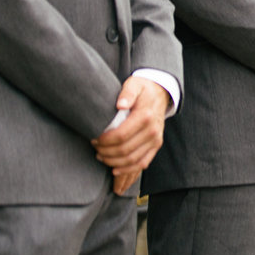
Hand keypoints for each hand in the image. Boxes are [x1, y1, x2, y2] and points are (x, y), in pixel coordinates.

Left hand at [92, 76, 169, 193]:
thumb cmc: (143, 89)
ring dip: (114, 162)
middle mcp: (152, 130)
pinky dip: (128, 170)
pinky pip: (142, 163)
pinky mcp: (156, 146)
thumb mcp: (134, 84)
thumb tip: (119, 104)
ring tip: (101, 157)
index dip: (105, 141)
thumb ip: (127, 93)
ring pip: (132, 160)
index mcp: (145, 116)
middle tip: (95, 148)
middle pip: (125, 150)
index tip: (94, 139)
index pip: (121, 135)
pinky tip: (115, 169)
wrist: (160, 93)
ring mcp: (156, 140)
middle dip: (106, 152)